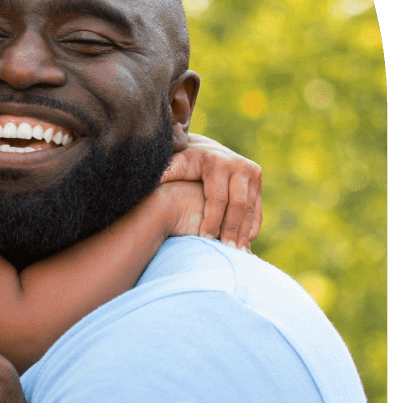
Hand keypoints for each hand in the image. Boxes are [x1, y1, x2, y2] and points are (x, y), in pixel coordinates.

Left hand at [160, 134, 261, 248]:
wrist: (203, 149)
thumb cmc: (183, 164)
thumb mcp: (173, 166)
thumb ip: (162, 175)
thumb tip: (145, 184)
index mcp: (217, 162)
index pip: (217, 198)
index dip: (212, 221)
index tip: (205, 240)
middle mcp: (238, 165)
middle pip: (238, 204)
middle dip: (231, 229)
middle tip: (227, 252)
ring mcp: (252, 172)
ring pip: (250, 208)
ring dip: (244, 232)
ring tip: (237, 253)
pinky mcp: (258, 181)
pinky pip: (257, 208)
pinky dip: (252, 227)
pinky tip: (245, 244)